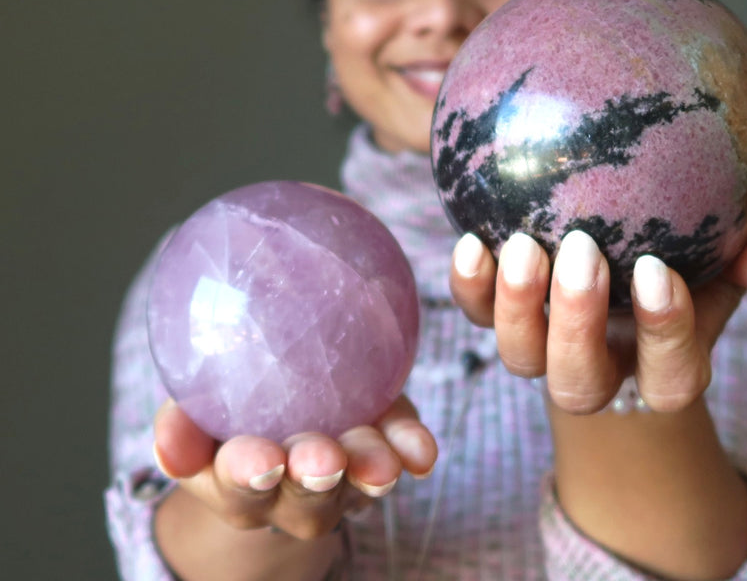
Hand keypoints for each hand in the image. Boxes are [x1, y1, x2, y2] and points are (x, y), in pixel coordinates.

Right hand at [152, 394, 436, 539]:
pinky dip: (411, 450)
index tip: (261, 461)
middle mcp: (294, 492)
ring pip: (357, 484)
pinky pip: (400, 453)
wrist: (283, 406)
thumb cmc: (233, 405)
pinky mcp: (383, 449)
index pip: (240, 488)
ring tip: (378, 462)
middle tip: (321, 462)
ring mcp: (344, 478)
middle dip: (313, 479)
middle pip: (306, 498)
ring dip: (367, 469)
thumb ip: (183, 421)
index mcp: (239, 481)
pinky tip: (421, 452)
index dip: (248, 476)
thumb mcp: (198, 410)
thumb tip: (168, 442)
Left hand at [449, 218, 746, 414]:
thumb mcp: (723, 271)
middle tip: (582, 251)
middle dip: (576, 323)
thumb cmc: (680, 280)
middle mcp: (598, 374)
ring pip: (521, 358)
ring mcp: (544, 353)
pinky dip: (469, 285)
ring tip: (522, 245)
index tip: (655, 271)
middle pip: (578, 382)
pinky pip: (475, 316)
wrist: (622, 302)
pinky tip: (473, 240)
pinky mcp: (500, 321)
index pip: (669, 373)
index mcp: (662, 371)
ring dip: (517, 306)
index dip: (663, 330)